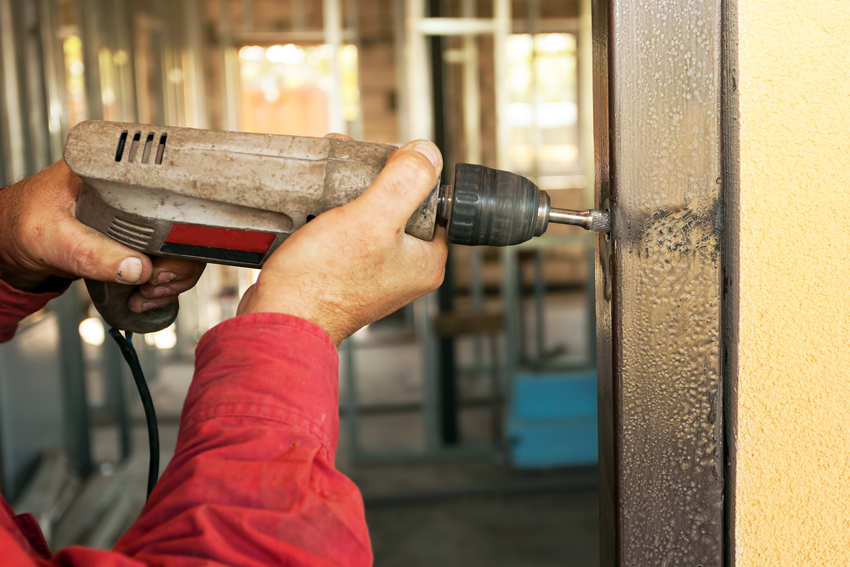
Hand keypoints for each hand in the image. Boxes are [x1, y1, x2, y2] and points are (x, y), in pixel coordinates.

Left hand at [0, 160, 203, 311]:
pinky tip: (146, 293)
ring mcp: (137, 217)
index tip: (161, 263)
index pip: (167, 196)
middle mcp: (131, 193)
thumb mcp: (49, 237)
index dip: (176, 231)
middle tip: (155, 284)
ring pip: (181, 247)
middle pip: (183, 225)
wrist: (9, 243)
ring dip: (174, 278)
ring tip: (148, 294)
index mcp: (112, 175)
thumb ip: (89, 253)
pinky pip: (168, 260)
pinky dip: (165, 282)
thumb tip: (137, 268)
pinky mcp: (137, 239)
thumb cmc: (18, 223)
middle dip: (178, 264)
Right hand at [237, 138, 447, 344]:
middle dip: (371, 180)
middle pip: (398, 206)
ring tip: (326, 181)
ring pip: (368, 216)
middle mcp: (403, 270)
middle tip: (347, 168)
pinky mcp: (343, 274)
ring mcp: (372, 274)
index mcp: (426, 262)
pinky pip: (344, 233)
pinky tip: (313, 205)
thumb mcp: (372, 219)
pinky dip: (329, 214)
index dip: (409, 176)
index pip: (433, 204)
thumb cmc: (322, 282)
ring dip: (347, 193)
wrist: (278, 319)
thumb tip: (426, 152)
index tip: (382, 164)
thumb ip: (405, 182)